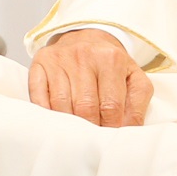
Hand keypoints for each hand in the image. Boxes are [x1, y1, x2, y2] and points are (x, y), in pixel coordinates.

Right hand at [27, 28, 152, 126]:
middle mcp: (83, 55)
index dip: (111, 128)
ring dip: (69, 125)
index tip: (110, 137)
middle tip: (93, 138)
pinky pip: (39, 96)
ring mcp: (59, 58)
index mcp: (111, 59)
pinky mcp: (41, 62)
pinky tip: (56, 120)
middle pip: (85, 107)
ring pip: (61, 105)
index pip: (111, 106)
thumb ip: (137, 106)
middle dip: (90, 129)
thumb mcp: (134, 79)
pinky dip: (46, 113)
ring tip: (77, 132)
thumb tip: (128, 131)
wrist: (87, 37)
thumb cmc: (111, 64)